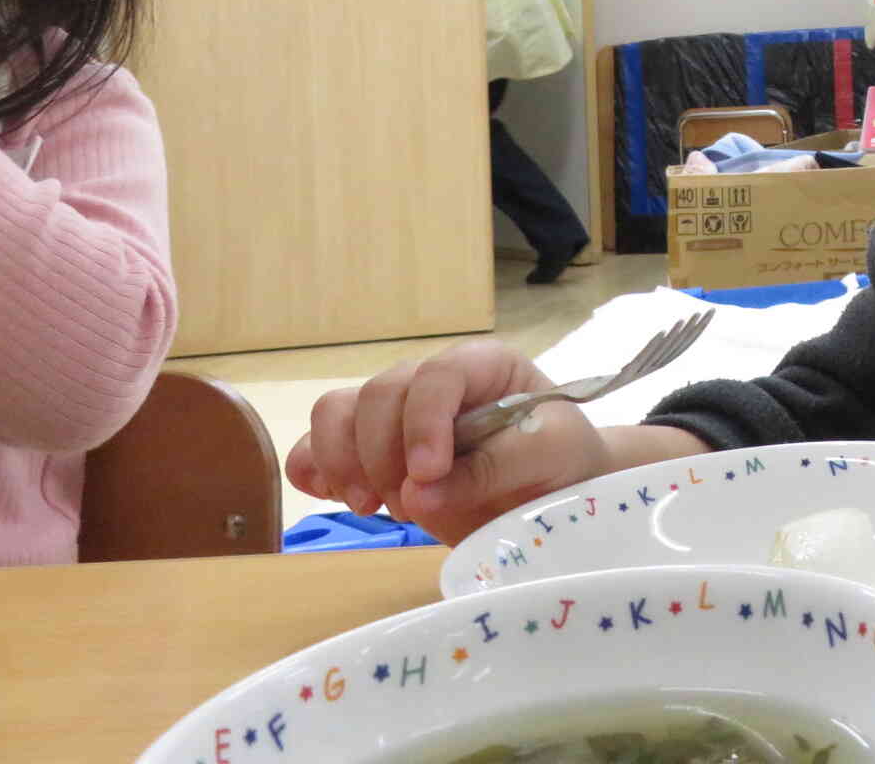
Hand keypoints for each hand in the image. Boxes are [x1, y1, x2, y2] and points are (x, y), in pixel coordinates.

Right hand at [287, 339, 616, 545]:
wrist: (551, 493)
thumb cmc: (560, 461)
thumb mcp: (548, 457)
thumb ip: (492, 470)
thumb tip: (419, 494)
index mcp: (482, 366)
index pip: (437, 375)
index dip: (423, 421)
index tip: (427, 474)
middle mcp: (432, 382)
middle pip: (379, 395)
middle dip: (382, 454)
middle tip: (408, 505)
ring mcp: (396, 416)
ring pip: (337, 412)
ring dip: (344, 463)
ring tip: (373, 507)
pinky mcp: (371, 453)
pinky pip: (317, 447)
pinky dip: (314, 470)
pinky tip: (336, 497)